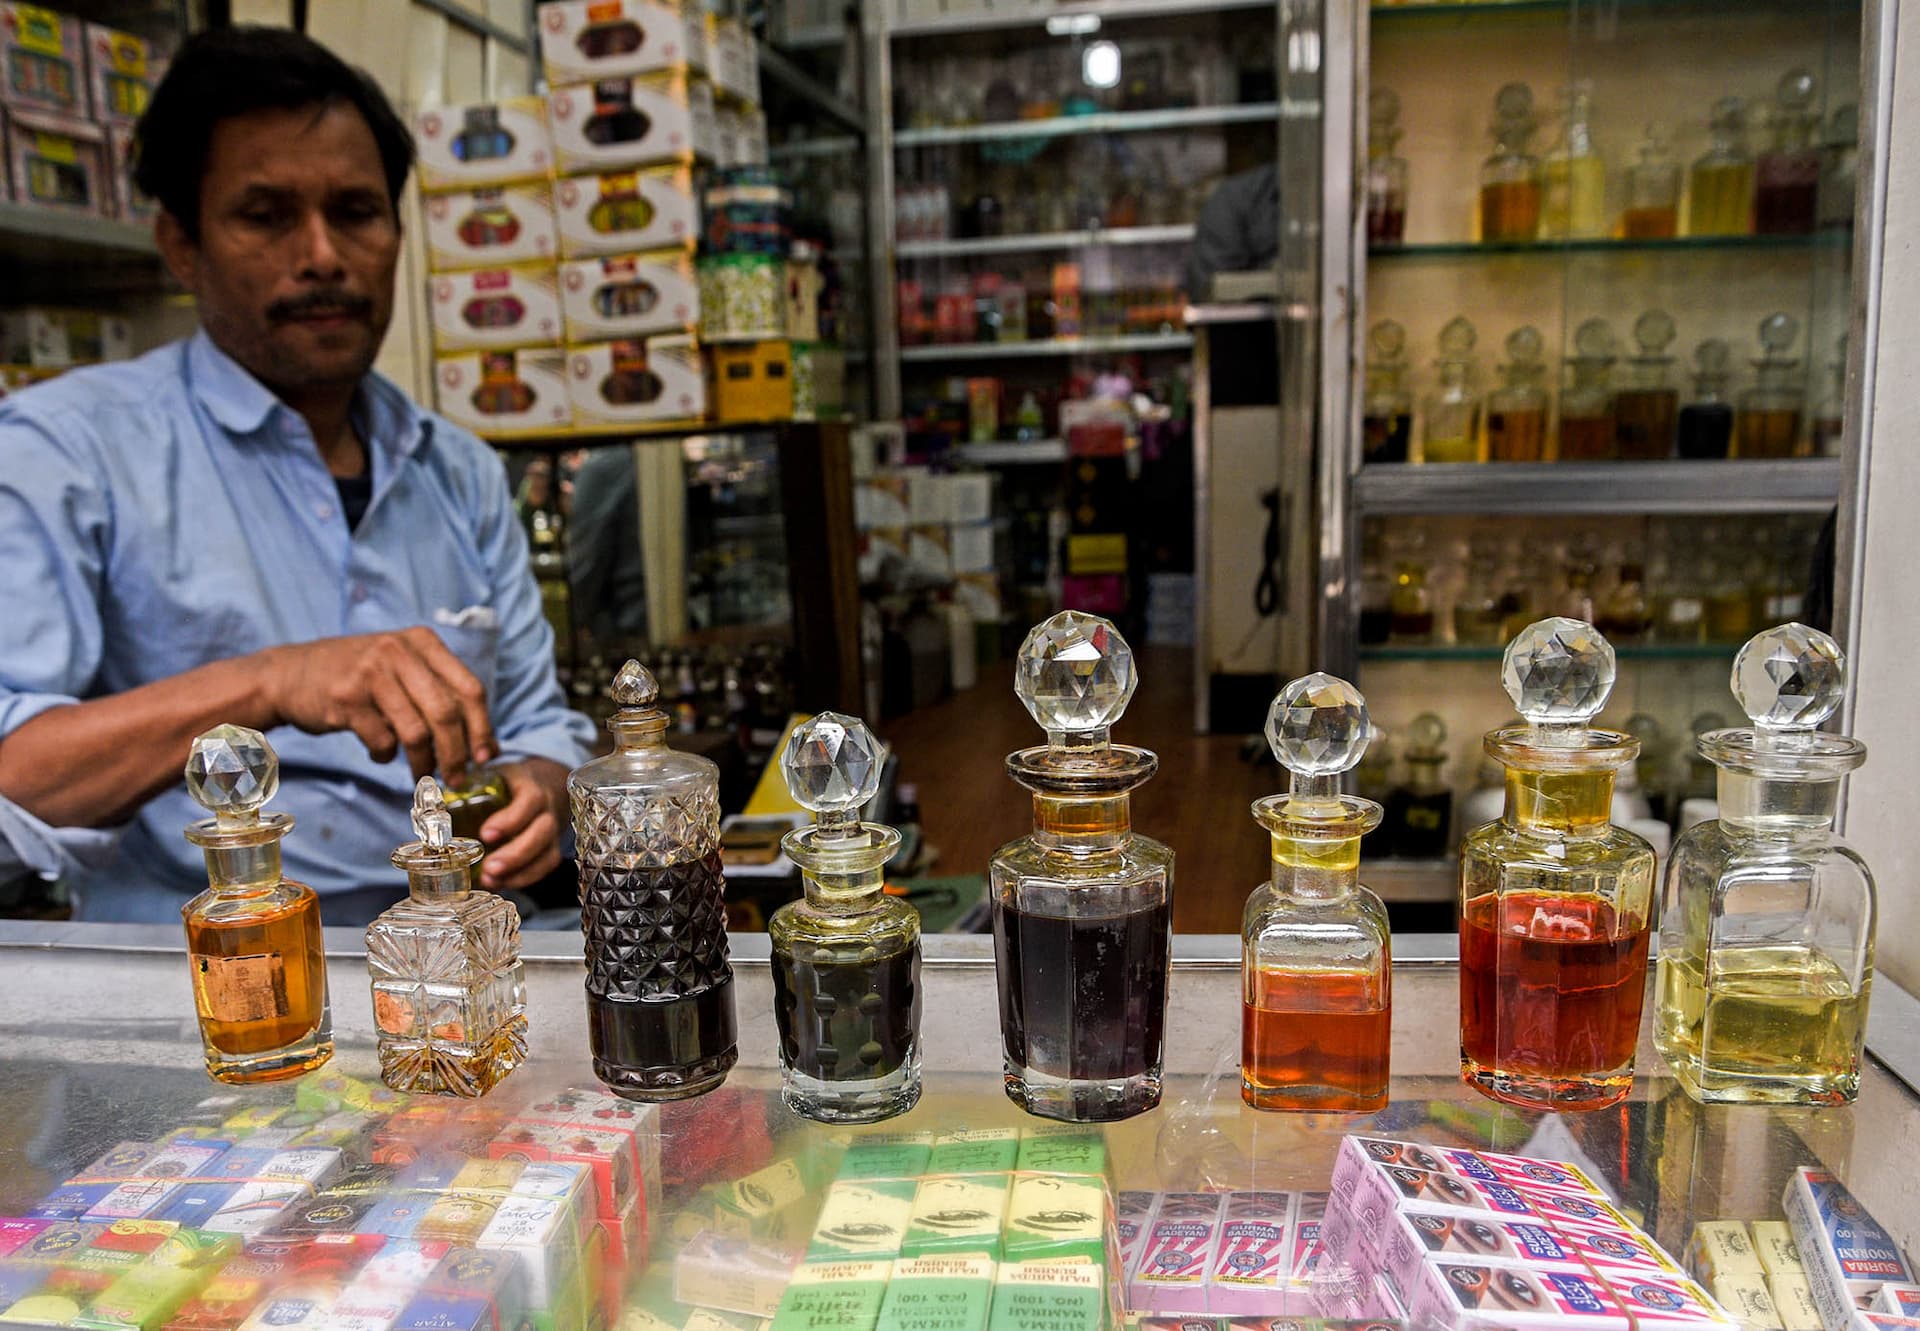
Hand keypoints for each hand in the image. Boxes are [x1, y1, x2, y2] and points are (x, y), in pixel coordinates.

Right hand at [260, 628, 495, 778]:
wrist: (288, 674)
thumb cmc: (358, 677)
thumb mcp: (401, 667)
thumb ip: (439, 692)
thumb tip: (483, 741)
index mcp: (422, 642)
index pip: (470, 688)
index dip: (483, 727)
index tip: (487, 756)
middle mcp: (399, 652)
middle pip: (446, 713)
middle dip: (457, 754)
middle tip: (457, 778)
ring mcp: (371, 674)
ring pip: (416, 732)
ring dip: (423, 763)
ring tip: (422, 774)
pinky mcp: (346, 699)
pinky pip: (382, 741)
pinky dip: (386, 755)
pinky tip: (380, 752)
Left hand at [477, 757, 569, 890]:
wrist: (534, 787)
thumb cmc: (505, 785)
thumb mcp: (489, 777)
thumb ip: (466, 790)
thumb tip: (433, 806)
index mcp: (529, 785)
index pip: (530, 800)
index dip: (510, 819)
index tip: (485, 834)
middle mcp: (545, 808)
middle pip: (542, 831)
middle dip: (516, 853)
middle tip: (489, 867)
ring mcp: (551, 831)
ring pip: (547, 853)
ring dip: (520, 871)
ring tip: (492, 880)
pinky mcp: (550, 849)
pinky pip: (545, 867)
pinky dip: (524, 879)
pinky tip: (502, 883)